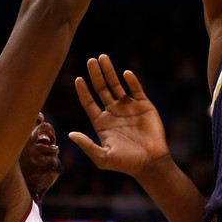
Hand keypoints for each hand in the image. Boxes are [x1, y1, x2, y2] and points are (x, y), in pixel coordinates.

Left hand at [68, 55, 170, 176]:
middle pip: (101, 89)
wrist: (150, 163)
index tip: (78, 79)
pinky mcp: (144, 106)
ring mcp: (128, 107)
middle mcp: (113, 112)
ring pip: (116, 85)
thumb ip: (87, 145)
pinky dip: (131, 81)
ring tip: (103, 58)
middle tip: (91, 60)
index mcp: (101, 122)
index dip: (82, 91)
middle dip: (95, 74)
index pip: (88, 102)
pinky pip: (136, 89)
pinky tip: (125, 74)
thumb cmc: (125, 163)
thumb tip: (70, 134)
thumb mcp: (102, 157)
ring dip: (110, 72)